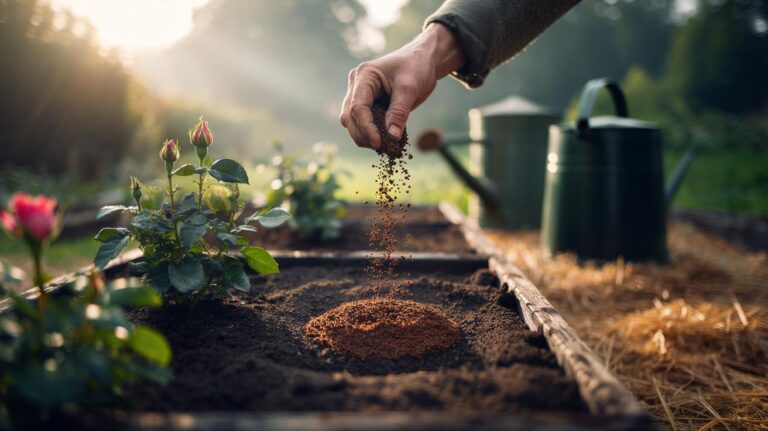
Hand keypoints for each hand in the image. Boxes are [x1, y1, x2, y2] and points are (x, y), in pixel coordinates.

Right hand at [339, 23, 464, 149]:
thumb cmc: (416, 67)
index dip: (366, 128)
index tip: (378, 144)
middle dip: (362, 135)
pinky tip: (386, 142)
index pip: (358, 107)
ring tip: (384, 147)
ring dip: (365, 136)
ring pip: (353, 121)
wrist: (423, 60)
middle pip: (349, 116)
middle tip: (380, 148)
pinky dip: (372, 133)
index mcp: (364, 76)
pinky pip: (364, 122)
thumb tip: (392, 137)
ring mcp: (360, 94)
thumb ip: (399, 112)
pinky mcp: (368, 103)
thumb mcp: (410, 88)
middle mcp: (357, 85)